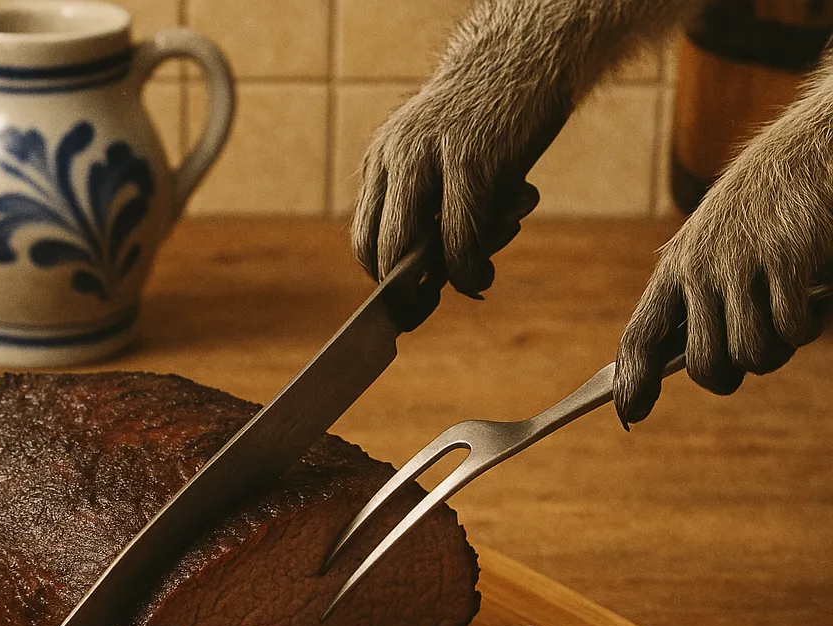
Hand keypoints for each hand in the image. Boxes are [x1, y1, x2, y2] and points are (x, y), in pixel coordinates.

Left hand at [351, 51, 558, 297]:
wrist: (527, 53)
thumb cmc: (489, 122)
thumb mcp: (443, 162)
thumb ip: (432, 211)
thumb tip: (433, 281)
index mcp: (383, 160)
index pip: (364, 238)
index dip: (383, 280)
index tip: (411, 299)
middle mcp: (395, 157)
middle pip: (379, 250)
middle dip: (402, 295)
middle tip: (428, 307)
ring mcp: (429, 157)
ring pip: (409, 250)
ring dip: (439, 283)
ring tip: (475, 278)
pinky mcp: (472, 160)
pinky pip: (459, 239)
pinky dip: (469, 269)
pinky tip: (483, 274)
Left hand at [614, 100, 831, 424]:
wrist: (807, 148)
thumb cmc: (758, 213)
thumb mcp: (712, 250)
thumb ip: (696, 301)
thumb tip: (692, 365)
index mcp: (675, 270)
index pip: (640, 337)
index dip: (634, 382)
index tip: (630, 414)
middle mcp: (699, 270)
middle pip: (704, 366)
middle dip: (728, 376)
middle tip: (748, 357)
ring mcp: (741, 265)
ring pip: (751, 356)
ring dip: (775, 352)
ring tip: (786, 321)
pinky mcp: (786, 259)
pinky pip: (792, 330)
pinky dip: (806, 326)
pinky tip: (811, 297)